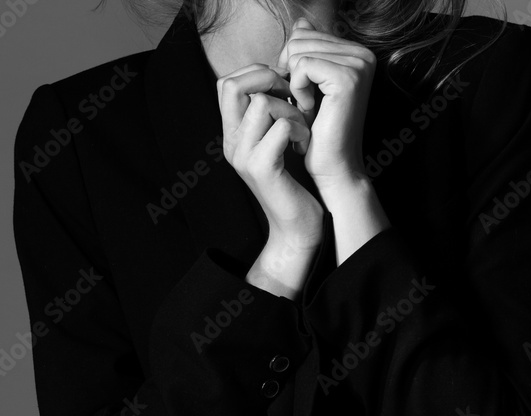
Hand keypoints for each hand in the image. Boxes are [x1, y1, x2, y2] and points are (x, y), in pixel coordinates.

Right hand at [217, 64, 323, 251]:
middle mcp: (231, 144)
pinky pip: (281, 126)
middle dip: (268, 80)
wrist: (297, 227)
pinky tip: (305, 144)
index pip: (226, 83)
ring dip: (291, 108)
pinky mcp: (262, 169)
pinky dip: (300, 128)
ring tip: (302, 129)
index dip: (256, 73)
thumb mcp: (277, 140)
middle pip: (232, 85)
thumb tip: (279, 74)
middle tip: (293, 99)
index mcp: (232, 135)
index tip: (284, 88)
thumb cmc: (294, 181)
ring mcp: (243, 156)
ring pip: (262, 102)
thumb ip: (270, 112)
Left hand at [275, 17, 377, 197]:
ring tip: (309, 108)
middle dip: (290, 73)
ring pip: (298, 51)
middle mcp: (363, 54)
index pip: (304, 34)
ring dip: (293, 84)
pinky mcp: (347, 78)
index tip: (304, 94)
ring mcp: (358, 65)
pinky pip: (302, 66)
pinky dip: (297, 90)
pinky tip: (309, 110)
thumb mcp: (310, 85)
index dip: (291, 64)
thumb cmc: (320, 133)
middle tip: (305, 104)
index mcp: (357, 52)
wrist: (334, 168)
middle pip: (299, 39)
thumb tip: (301, 22)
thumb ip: (309, 50)